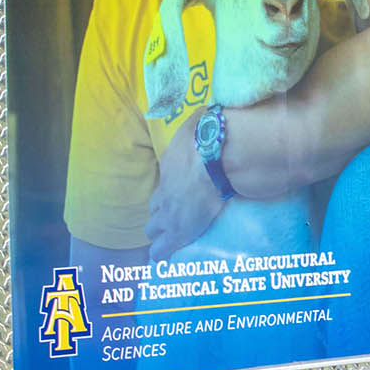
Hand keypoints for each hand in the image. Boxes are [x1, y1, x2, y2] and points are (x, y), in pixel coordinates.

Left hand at [147, 127, 225, 259]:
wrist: (215, 157)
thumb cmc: (208, 139)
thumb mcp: (201, 124)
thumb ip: (201, 122)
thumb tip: (208, 111)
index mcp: (171, 169)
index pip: (162, 186)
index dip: (166, 193)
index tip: (172, 196)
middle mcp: (165, 191)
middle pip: (154, 207)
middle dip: (158, 213)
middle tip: (169, 218)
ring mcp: (169, 213)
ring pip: (153, 227)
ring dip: (158, 232)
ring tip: (165, 239)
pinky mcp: (178, 230)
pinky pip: (162, 247)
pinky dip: (161, 252)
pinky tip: (161, 258)